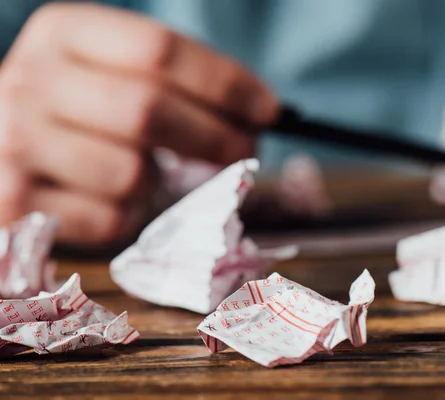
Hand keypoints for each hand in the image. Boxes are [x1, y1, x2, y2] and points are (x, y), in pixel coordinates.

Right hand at [0, 3, 277, 246]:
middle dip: (216, 137)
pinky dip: (127, 219)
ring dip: (158, 186)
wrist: (0, 149)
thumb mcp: (113, 77)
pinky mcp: (14, 202)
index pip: (159, 50)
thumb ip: (172, 86)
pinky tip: (107, 202)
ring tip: (145, 176)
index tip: (267, 110)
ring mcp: (13, 141)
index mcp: (64, 33)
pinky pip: (108, 219)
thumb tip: (257, 117)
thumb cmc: (76, 115)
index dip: (224, 83)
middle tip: (246, 152)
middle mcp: (29, 78)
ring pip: (130, 173)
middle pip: (148, 109)